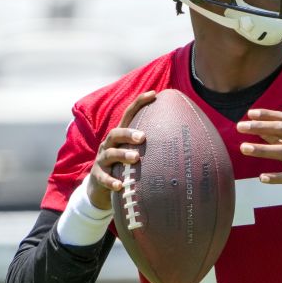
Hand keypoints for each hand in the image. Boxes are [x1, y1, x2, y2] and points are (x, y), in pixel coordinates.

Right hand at [86, 90, 156, 210]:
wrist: (100, 188)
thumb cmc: (124, 168)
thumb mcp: (134, 153)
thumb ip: (150, 147)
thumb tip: (184, 143)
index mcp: (120, 137)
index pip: (128, 115)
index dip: (139, 103)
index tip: (154, 93)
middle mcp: (109, 145)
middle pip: (115, 133)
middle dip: (128, 133)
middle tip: (143, 137)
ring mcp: (102, 160)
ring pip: (110, 154)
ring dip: (123, 154)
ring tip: (136, 158)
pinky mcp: (98, 177)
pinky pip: (103, 178)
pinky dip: (111, 181)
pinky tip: (120, 185)